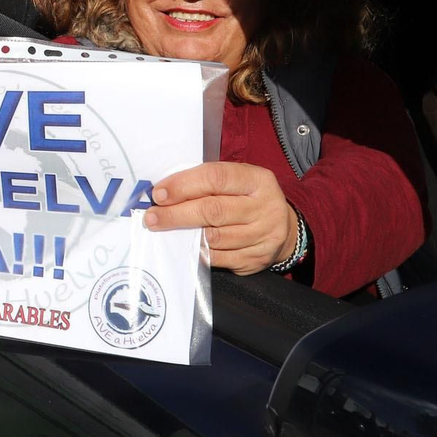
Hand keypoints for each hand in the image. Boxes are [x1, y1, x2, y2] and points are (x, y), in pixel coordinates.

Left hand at [143, 162, 298, 274]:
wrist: (284, 229)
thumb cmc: (247, 198)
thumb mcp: (236, 181)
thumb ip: (206, 182)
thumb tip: (165, 192)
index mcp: (257, 180)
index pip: (216, 178)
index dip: (183, 185)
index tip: (159, 194)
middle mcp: (264, 207)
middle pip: (213, 210)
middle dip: (176, 214)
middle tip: (152, 217)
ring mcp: (264, 235)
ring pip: (215, 237)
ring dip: (184, 235)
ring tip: (164, 230)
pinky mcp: (257, 259)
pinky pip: (219, 258)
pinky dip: (199, 252)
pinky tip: (186, 246)